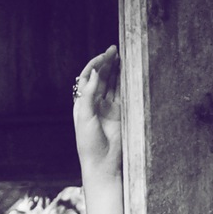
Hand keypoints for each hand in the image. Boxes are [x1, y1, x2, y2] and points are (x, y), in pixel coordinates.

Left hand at [71, 46, 121, 184]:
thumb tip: (94, 75)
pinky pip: (124, 93)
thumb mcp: (85, 118)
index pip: (88, 78)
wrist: (103, 164)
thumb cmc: (89, 144)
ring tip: (122, 54)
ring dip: (117, 69)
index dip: (95, 65)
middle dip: (107, 62)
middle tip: (115, 49)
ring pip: (114, 83)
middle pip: (102, 77)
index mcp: (82, 103)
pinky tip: (130, 70)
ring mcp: (110, 108)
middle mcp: (96, 103)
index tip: (104, 56)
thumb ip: (88, 96)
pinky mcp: (122, 113)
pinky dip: (127, 81)